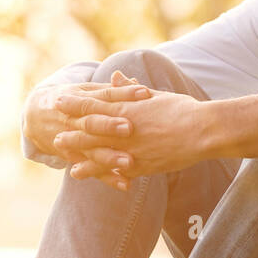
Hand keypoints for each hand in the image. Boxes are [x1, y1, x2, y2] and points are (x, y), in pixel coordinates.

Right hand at [25, 72, 152, 189]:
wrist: (34, 115)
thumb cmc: (72, 99)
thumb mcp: (86, 90)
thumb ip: (112, 89)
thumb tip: (136, 82)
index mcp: (80, 100)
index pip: (103, 96)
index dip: (123, 93)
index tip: (144, 93)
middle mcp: (73, 121)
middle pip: (91, 123)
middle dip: (109, 126)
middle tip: (129, 128)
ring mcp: (71, 141)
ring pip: (90, 150)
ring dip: (109, 157)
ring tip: (129, 162)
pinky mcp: (73, 157)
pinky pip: (90, 169)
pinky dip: (107, 178)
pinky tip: (125, 184)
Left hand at [52, 80, 206, 185]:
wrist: (203, 132)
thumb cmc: (182, 109)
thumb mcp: (155, 95)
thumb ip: (131, 89)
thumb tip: (115, 76)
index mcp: (127, 109)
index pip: (93, 105)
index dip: (74, 104)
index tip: (58, 101)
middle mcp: (123, 130)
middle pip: (90, 132)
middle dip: (71, 133)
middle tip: (54, 135)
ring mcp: (131, 150)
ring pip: (99, 155)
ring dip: (82, 159)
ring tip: (68, 166)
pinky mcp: (141, 166)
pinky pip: (117, 172)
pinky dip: (103, 175)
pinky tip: (96, 180)